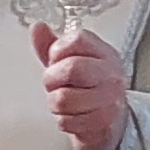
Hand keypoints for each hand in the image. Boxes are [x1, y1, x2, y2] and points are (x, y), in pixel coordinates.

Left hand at [30, 23, 127, 149]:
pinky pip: (66, 121)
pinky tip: (72, 116)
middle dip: (52, 79)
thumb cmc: (88, 87)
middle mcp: (110, 73)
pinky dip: (63, 121)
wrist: (112, 120)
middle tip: (54, 84)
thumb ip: (51, 45)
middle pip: (71, 68)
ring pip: (64, 99)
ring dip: (54, 103)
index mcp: (103, 52)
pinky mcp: (103, 122)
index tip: (55, 60)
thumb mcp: (70, 61)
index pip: (76, 40)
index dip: (56, 51)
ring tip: (63, 101)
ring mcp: (110, 98)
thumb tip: (37, 27)